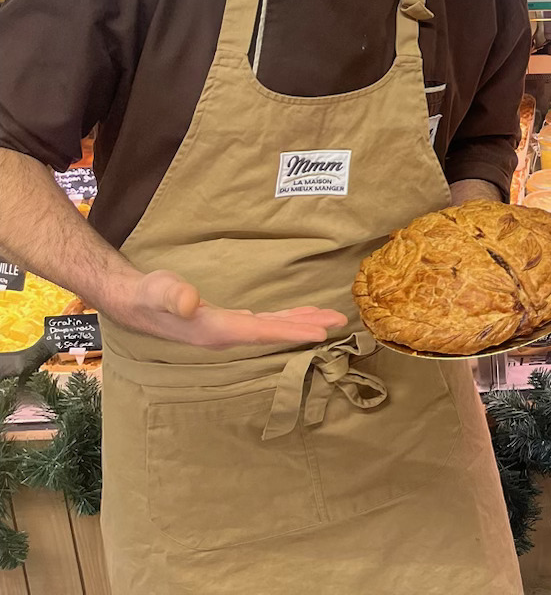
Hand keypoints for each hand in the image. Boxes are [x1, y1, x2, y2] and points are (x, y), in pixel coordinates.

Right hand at [114, 270, 347, 349]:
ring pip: (273, 328)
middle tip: (340, 322)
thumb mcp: (159, 290)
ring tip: (330, 319)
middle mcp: (227, 335)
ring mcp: (229, 330)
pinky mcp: (229, 322)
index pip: (262, 333)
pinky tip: (299, 316)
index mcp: (217, 331)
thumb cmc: (149, 294)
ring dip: (301, 322)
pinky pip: (265, 323)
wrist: (135, 301)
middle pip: (274, 334)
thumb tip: (189, 303)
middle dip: (307, 328)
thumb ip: (174, 297)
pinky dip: (285, 319)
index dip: (292, 332)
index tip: (321, 333)